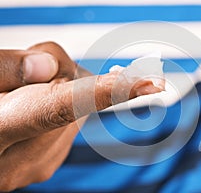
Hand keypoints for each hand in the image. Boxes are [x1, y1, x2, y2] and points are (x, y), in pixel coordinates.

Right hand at [0, 42, 161, 191]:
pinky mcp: (47, 164)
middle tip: (20, 74)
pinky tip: (31, 110)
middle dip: (55, 72)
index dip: (106, 93)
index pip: (58, 107)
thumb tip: (50, 67)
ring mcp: (38, 165)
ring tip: (19, 96)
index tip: (152, 83)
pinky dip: (59, 107)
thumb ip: (2, 68)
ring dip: (56, 89)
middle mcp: (21, 157)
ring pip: (76, 107)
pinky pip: (70, 121)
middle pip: (72, 93)